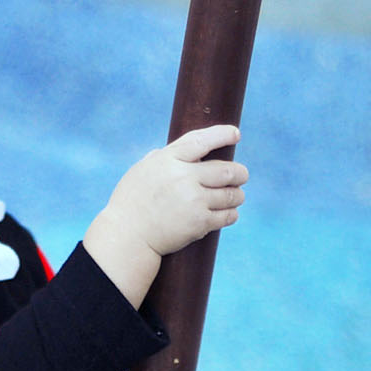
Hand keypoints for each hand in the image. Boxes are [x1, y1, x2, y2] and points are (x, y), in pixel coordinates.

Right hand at [83, 126, 246, 304]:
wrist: (127, 236)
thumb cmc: (131, 202)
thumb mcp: (142, 170)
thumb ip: (163, 158)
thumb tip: (184, 151)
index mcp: (168, 160)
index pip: (202, 141)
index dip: (222, 135)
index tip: (236, 134)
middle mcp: (184, 178)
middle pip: (226, 170)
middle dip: (240, 173)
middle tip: (242, 175)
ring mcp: (193, 200)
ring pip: (232, 194)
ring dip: (237, 195)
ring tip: (237, 196)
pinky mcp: (199, 223)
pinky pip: (228, 215)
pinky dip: (231, 213)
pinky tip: (229, 212)